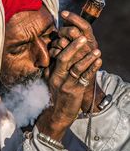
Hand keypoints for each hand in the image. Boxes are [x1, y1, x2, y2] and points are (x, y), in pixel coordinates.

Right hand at [37, 12, 101, 140]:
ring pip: (76, 67)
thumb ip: (54, 68)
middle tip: (83, 36)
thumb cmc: (57, 96)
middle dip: (74, 46)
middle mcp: (56, 77)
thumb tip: (59, 52)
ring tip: (97, 50)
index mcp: (51, 72)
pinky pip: (84, 77)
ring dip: (87, 58)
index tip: (73, 35)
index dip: (64, 44)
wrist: (57, 115)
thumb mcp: (52, 81)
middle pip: (64, 58)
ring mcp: (64, 84)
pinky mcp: (74, 92)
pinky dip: (92, 68)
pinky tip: (99, 61)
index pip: (56, 54)